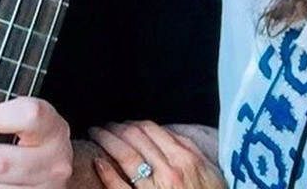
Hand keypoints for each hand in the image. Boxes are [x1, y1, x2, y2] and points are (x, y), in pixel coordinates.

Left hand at [88, 121, 224, 188]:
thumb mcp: (209, 171)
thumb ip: (189, 149)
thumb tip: (168, 132)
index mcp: (185, 158)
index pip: (151, 130)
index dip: (133, 123)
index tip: (123, 123)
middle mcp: (169, 171)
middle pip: (135, 139)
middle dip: (116, 128)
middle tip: (104, 125)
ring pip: (126, 157)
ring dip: (107, 141)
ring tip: (96, 134)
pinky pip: (121, 188)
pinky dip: (107, 173)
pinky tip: (98, 162)